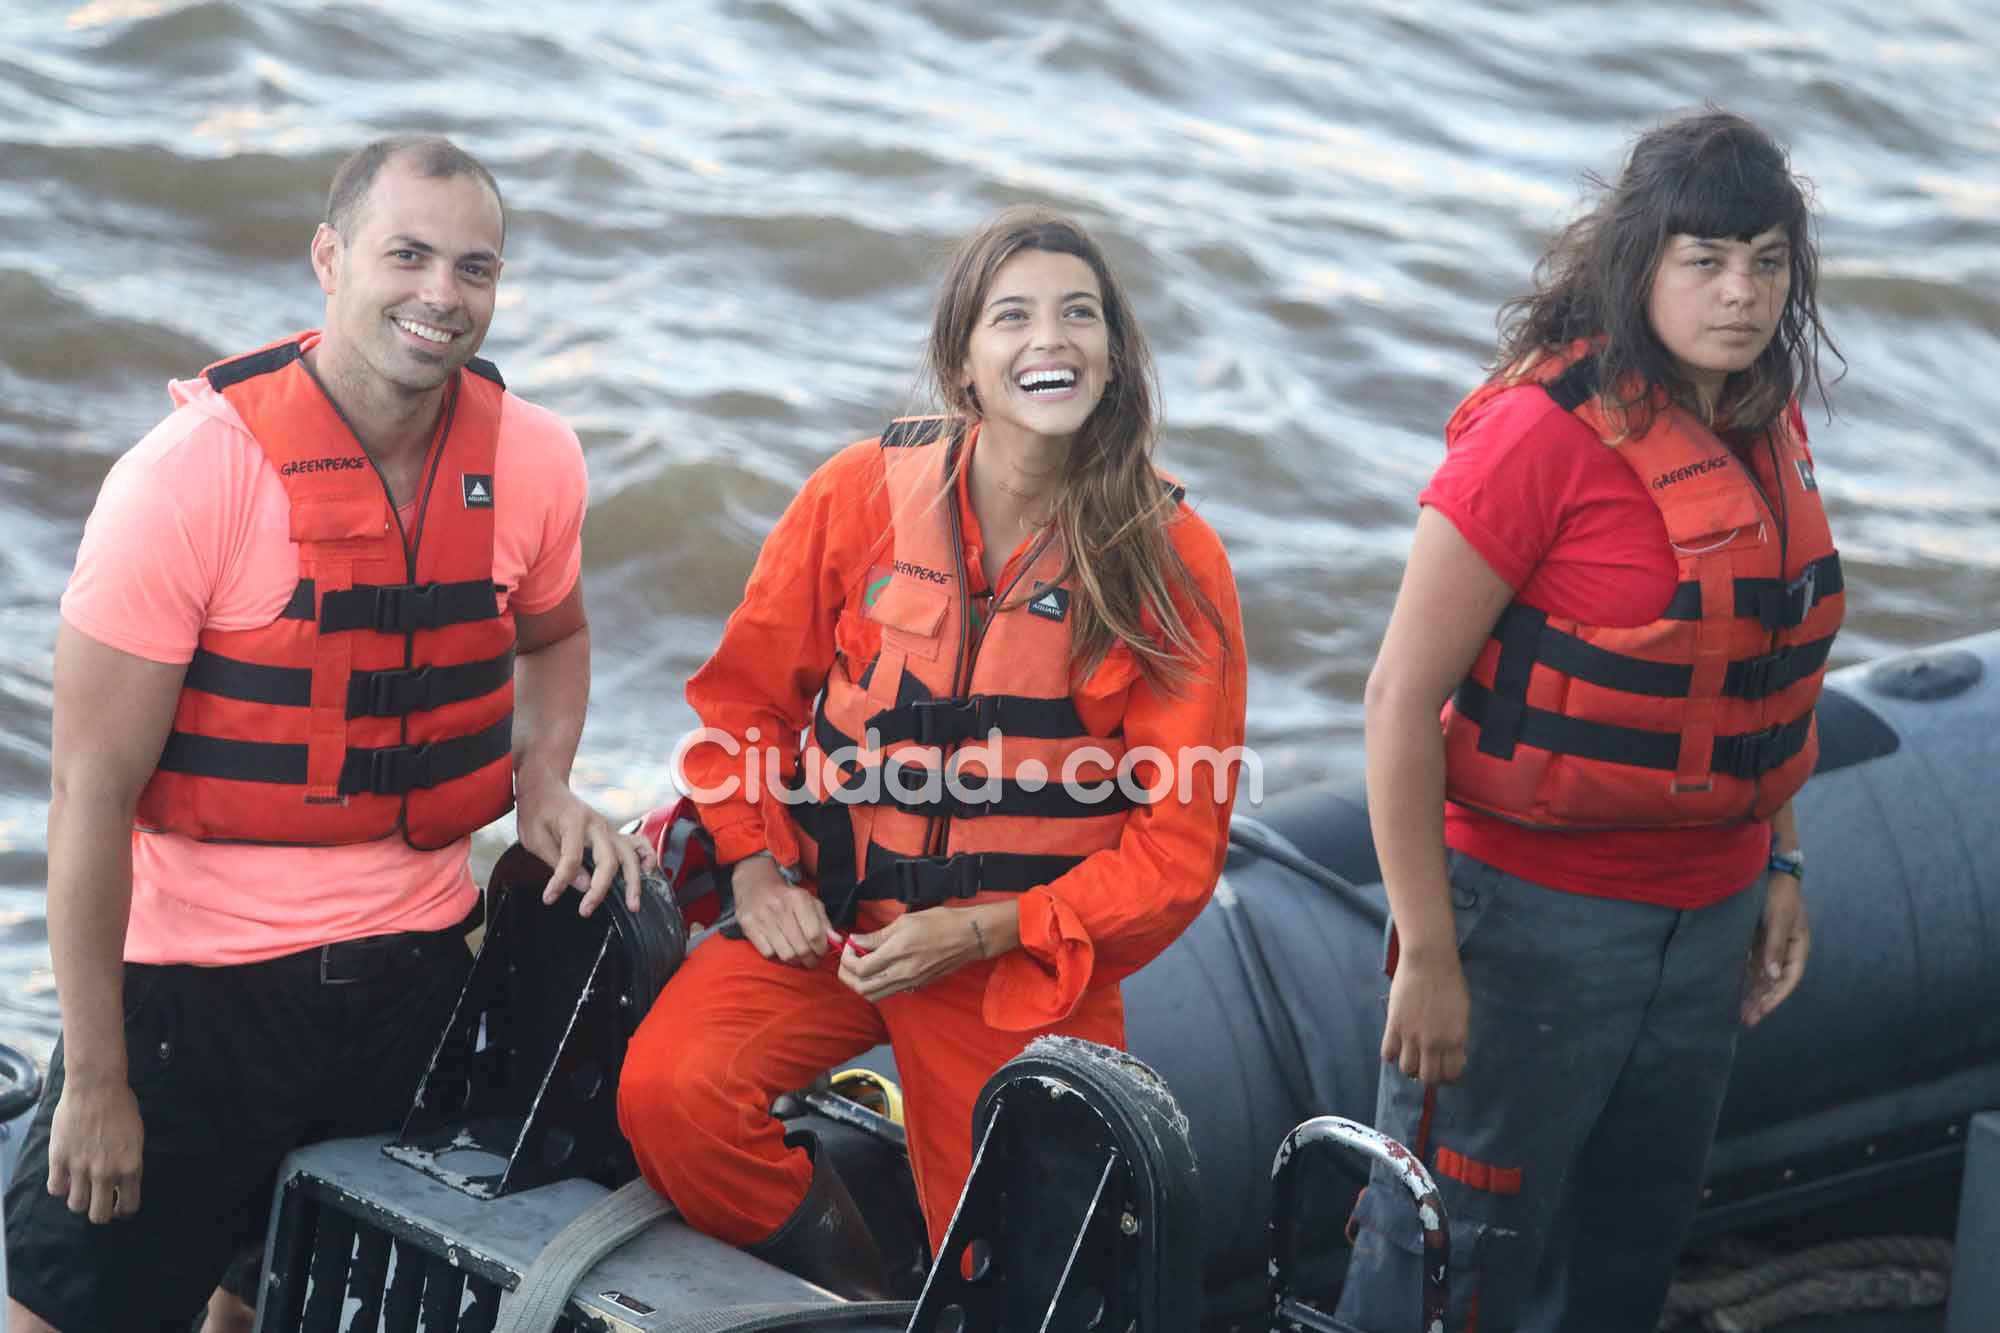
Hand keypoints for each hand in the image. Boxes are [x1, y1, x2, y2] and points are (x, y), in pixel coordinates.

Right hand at [47, 1074, 143, 1223]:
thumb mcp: (136, 1137)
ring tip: (82, 1187)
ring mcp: (80, 1167)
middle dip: (100, 1212)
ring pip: (76, 1206)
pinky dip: (60, 1187)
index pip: (128, 1207)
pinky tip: (66, 1176)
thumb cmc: (121, 1106)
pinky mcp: (59, 1159)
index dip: (123, 1211)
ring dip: (79, 1199)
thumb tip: (122, 1182)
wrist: (97, 1086)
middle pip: (99, 1216)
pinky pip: (55, 1189)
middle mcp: (106, 1172)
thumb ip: (128, 1163)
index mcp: (130, 1166)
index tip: (119, 1206)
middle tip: (99, 1202)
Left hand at [515, 771, 655, 916]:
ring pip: (630, 856)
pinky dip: (647, 859)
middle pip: (608, 859)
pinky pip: (638, 845)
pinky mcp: (614, 835)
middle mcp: (598, 825)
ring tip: (633, 905)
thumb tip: (581, 884)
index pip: (571, 857)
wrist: (546, 788)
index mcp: (574, 822)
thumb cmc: (537, 812)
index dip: (560, 881)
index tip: (549, 898)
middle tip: (586, 911)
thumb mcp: (534, 836)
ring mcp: (610, 829)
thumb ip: (557, 861)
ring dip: (633, 882)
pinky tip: (647, 876)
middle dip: (600, 889)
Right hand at [734, 856, 832, 966]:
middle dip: (810, 959)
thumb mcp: (809, 902)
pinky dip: (776, 956)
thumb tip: (836, 941)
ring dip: (795, 961)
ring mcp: (762, 918)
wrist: (755, 884)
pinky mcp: (748, 927)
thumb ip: (824, 922)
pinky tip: (780, 948)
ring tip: (797, 956)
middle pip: (801, 948)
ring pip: (786, 955)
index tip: (822, 952)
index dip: (821, 949)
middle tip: (811, 960)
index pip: (814, 935)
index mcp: (798, 899)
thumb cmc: (787, 896)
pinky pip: (768, 954)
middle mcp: (779, 907)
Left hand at [838, 907, 983, 1002]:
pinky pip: (889, 992)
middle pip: (862, 988)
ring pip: (874, 995)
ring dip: (860, 983)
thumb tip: (855, 941)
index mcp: (897, 953)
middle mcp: (902, 973)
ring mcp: (910, 983)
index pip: (860, 967)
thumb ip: (877, 936)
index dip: (847, 958)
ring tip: (860, 965)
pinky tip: (879, 969)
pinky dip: (876, 985)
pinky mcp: (917, 986)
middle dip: (847, 975)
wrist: (969, 937)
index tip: (849, 944)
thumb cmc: (939, 922)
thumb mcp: (904, 921)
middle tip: (848, 959)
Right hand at [1381, 950, 1469, 1085]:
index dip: (1448, 1077)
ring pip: (1407, 1069)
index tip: (1445, 1071)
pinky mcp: (1394, 1025)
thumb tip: (1451, 1052)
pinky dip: (1391, 1055)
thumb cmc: (1450, 982)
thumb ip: (1456, 1035)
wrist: (1429, 961)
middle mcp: (1434, 1042)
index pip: (1451, 1074)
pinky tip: (1395, 1047)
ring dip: (1410, 1068)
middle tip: (1427, 1068)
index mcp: (1455, 1039)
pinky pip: (1388, 1053)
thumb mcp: (1461, 1013)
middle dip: (1429, 1078)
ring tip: (1411, 1058)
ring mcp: (1412, 1035)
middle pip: (1428, 1078)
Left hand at [1742, 872, 1808, 1025]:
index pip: (1788, 979)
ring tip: (1739, 1013)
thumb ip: (1774, 946)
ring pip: (1761, 976)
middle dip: (1761, 1001)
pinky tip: (1733, 991)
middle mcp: (1784, 949)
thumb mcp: (1778, 919)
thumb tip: (1774, 976)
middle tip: (1746, 1020)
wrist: (1768, 869)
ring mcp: (1769, 945)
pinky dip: (1743, 978)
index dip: (1776, 997)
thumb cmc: (1778, 893)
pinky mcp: (1755, 939)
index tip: (1761, 1012)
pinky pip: (1750, 964)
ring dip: (1752, 994)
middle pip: (1774, 981)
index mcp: (1797, 946)